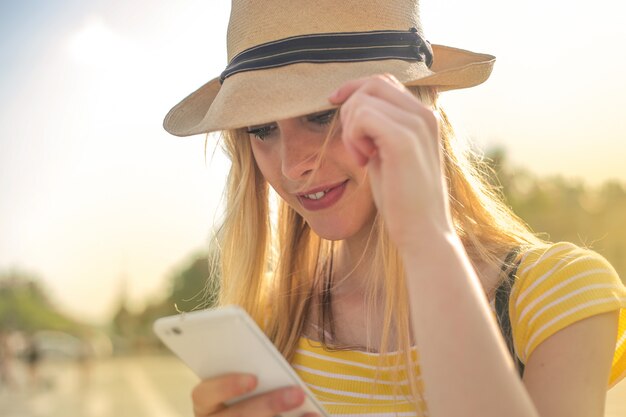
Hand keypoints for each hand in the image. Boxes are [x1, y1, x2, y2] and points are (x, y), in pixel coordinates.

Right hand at [191, 373, 316, 416]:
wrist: (254, 410)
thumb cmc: (246, 394)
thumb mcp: (245, 384)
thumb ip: (252, 376)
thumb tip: (275, 371)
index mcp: (206, 405)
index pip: (204, 394)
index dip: (226, 386)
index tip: (253, 378)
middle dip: (268, 405)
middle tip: (296, 394)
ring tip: (310, 413)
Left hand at [329, 74, 454, 250]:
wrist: (422, 231)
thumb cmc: (401, 198)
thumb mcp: (388, 154)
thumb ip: (378, 128)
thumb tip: (353, 107)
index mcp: (423, 116)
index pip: (383, 81)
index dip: (354, 90)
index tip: (335, 107)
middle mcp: (424, 114)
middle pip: (372, 83)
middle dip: (350, 109)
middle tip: (354, 145)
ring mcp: (416, 124)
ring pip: (363, 99)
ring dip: (350, 129)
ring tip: (362, 157)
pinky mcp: (403, 139)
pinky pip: (362, 116)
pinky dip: (352, 138)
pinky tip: (363, 161)